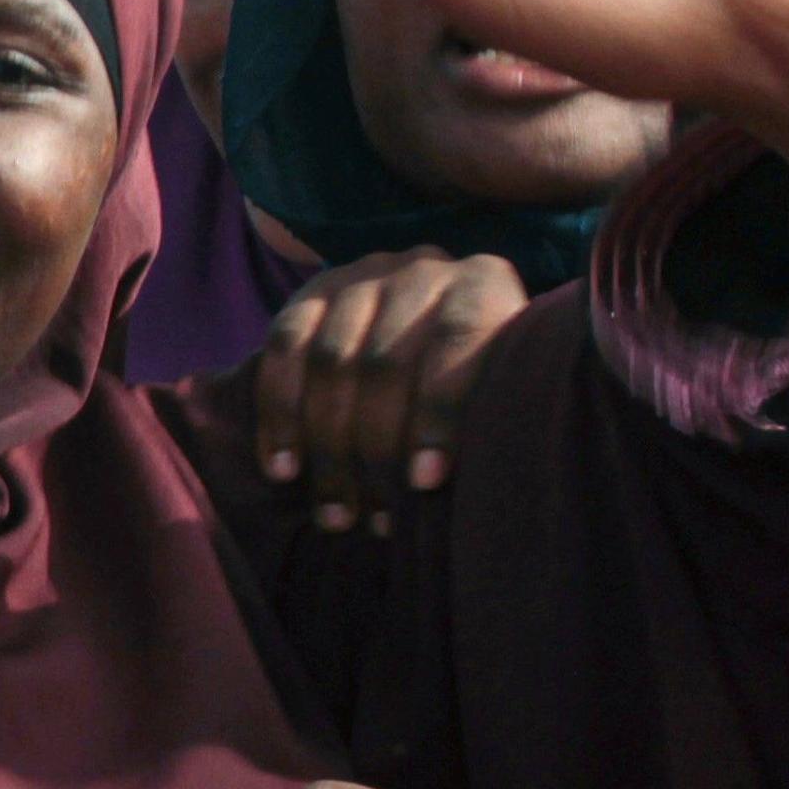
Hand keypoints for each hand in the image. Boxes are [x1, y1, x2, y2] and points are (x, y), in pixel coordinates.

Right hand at [254, 248, 530, 527]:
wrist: (434, 311)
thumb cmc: (485, 374)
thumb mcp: (510, 378)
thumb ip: (496, 409)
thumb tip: (481, 490)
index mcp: (482, 283)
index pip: (459, 341)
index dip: (438, 413)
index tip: (425, 481)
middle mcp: (420, 270)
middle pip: (384, 361)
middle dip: (374, 449)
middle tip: (375, 518)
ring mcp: (359, 276)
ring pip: (329, 362)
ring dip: (326, 448)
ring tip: (335, 513)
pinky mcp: (308, 292)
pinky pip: (281, 352)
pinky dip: (278, 416)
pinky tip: (282, 469)